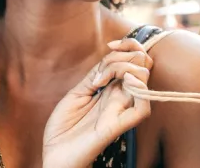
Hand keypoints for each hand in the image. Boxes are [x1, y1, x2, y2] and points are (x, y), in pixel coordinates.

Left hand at [42, 38, 152, 167]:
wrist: (54, 155)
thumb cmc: (64, 128)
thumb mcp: (76, 93)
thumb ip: (95, 75)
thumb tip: (109, 57)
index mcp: (112, 88)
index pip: (135, 59)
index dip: (129, 45)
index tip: (110, 44)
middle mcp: (120, 97)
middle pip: (143, 64)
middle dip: (127, 53)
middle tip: (104, 66)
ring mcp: (120, 110)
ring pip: (144, 80)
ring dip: (128, 67)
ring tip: (105, 77)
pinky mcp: (117, 126)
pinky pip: (142, 110)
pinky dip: (140, 92)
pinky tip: (125, 83)